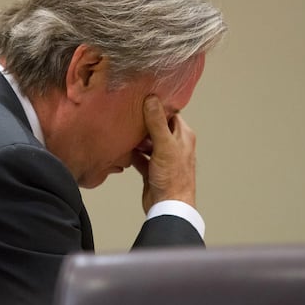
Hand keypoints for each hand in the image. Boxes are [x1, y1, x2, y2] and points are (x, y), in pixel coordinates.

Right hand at [131, 95, 195, 213]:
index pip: (170, 114)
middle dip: (142, 122)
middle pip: (156, 126)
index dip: (157, 106)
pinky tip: (123, 150)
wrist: (167, 207)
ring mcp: (162, 157)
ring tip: (122, 131)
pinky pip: (140, 157)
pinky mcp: (152, 169)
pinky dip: (132, 154)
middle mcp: (174, 145)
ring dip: (136, 139)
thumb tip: (152, 99)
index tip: (142, 98)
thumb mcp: (164, 146)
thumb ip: (157, 122)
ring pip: (147, 142)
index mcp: (182, 136)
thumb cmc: (172, 178)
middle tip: (127, 114)